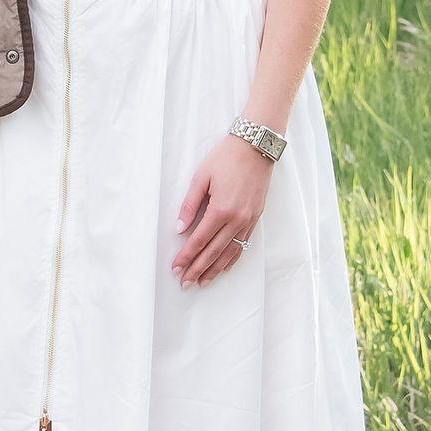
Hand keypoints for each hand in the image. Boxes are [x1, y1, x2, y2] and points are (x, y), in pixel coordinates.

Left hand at [174, 133, 272, 285]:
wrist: (255, 147)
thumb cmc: (226, 158)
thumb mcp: (201, 177)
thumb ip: (189, 205)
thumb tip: (179, 228)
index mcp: (220, 209)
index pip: (199, 240)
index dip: (186, 256)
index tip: (175, 268)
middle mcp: (236, 220)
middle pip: (213, 252)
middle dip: (197, 269)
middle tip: (184, 283)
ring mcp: (248, 220)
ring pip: (229, 253)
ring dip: (214, 269)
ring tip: (202, 281)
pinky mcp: (255, 218)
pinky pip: (243, 244)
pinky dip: (232, 259)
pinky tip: (223, 267)